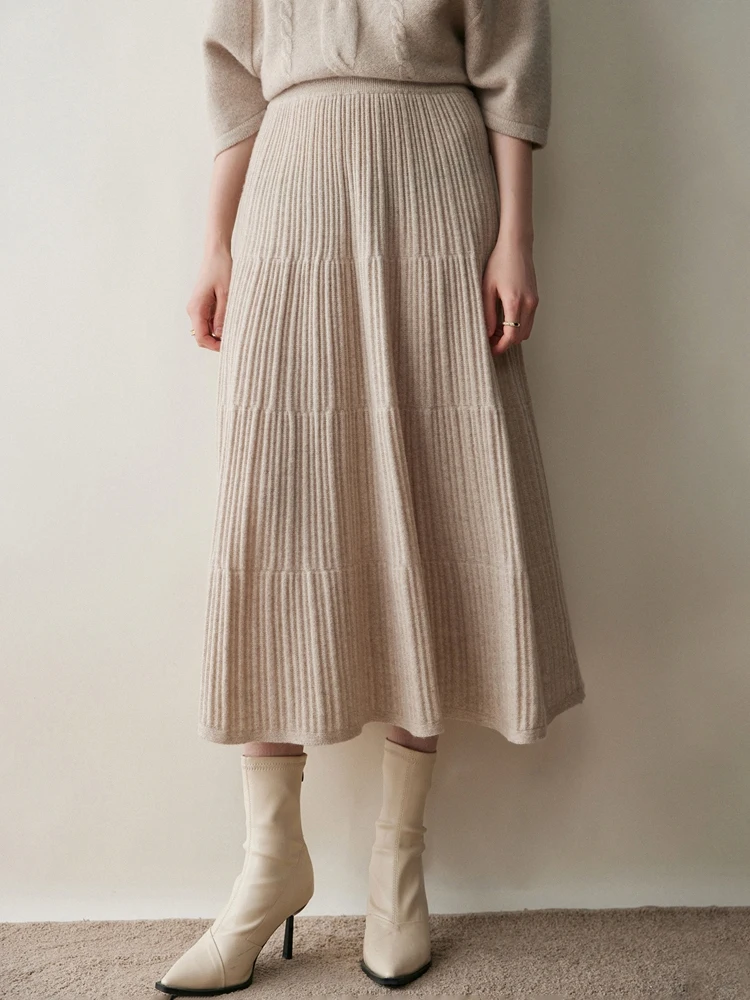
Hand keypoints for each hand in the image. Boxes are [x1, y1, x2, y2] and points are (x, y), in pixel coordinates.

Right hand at [187, 247, 232, 352]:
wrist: (216, 253)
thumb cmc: (221, 269)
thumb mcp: (226, 294)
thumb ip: (222, 316)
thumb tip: (221, 336)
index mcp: (196, 308)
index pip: (201, 337)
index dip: (215, 346)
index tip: (230, 347)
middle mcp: (193, 310)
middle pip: (202, 337)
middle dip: (216, 342)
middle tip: (235, 340)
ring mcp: (197, 307)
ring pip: (206, 330)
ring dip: (218, 334)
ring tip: (235, 329)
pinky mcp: (202, 304)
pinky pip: (208, 321)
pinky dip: (218, 325)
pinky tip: (231, 320)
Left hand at [482, 237, 538, 355]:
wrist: (517, 246)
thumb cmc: (499, 263)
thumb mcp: (487, 288)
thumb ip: (487, 313)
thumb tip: (488, 333)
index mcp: (515, 302)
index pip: (511, 336)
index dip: (500, 347)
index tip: (490, 350)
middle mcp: (529, 304)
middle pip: (520, 337)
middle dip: (505, 343)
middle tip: (489, 340)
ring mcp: (534, 301)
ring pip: (526, 330)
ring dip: (512, 335)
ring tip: (495, 331)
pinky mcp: (536, 298)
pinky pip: (529, 320)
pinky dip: (518, 326)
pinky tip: (504, 321)